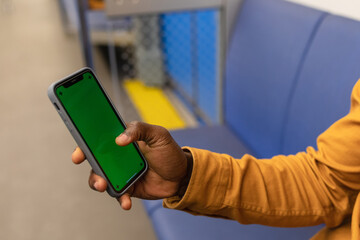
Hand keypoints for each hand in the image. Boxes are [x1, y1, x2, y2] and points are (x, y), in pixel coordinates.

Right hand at [71, 121, 191, 209]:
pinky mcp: (127, 187)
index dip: (85, 145)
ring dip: (99, 184)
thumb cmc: (169, 152)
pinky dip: (119, 199)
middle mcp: (119, 157)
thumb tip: (120, 139)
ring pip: (102, 178)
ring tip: (105, 187)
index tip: (79, 153)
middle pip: (96, 161)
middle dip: (91, 168)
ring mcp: (121, 173)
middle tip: (96, 175)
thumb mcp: (158, 135)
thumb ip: (139, 130)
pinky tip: (126, 202)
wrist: (182, 175)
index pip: (100, 140)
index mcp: (123, 140)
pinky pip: (117, 194)